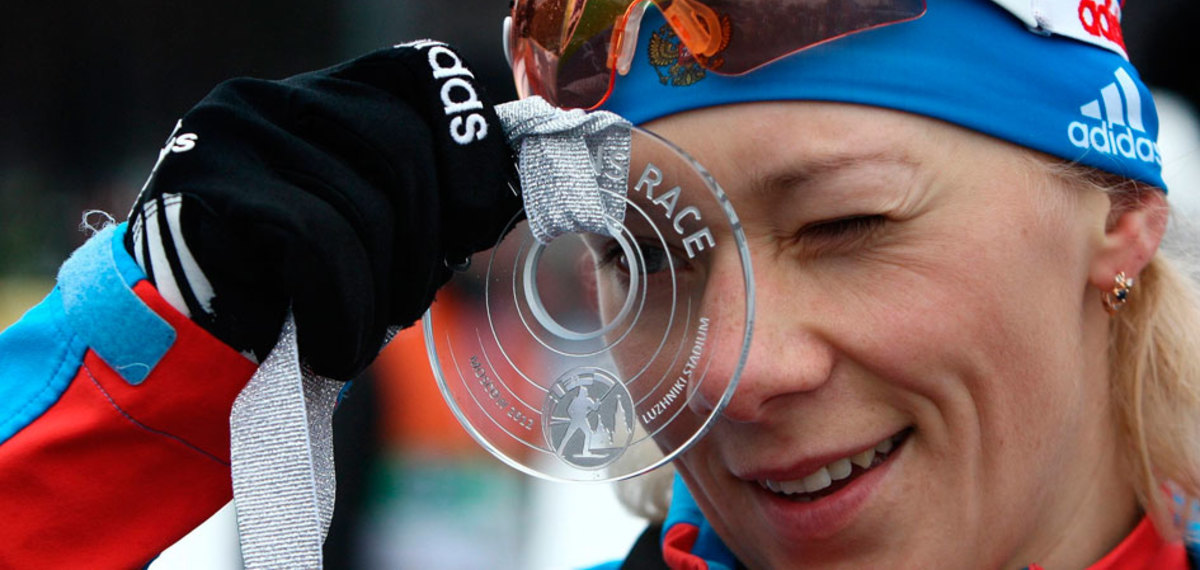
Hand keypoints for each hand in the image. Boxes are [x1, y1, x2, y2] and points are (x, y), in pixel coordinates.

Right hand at [124, 42, 521, 379]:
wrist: (175, 344)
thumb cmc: (286, 290)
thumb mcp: (360, 233)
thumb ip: (419, 205)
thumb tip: (499, 203)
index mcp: (326, 96)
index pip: (421, 74)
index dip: (468, 147)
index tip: (475, 226)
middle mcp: (277, 94)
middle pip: (402, 148)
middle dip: (424, 246)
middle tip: (409, 307)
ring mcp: (233, 130)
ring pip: (362, 206)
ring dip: (379, 296)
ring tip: (359, 340)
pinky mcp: (204, 181)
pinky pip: (316, 242)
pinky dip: (341, 310)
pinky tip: (330, 347)